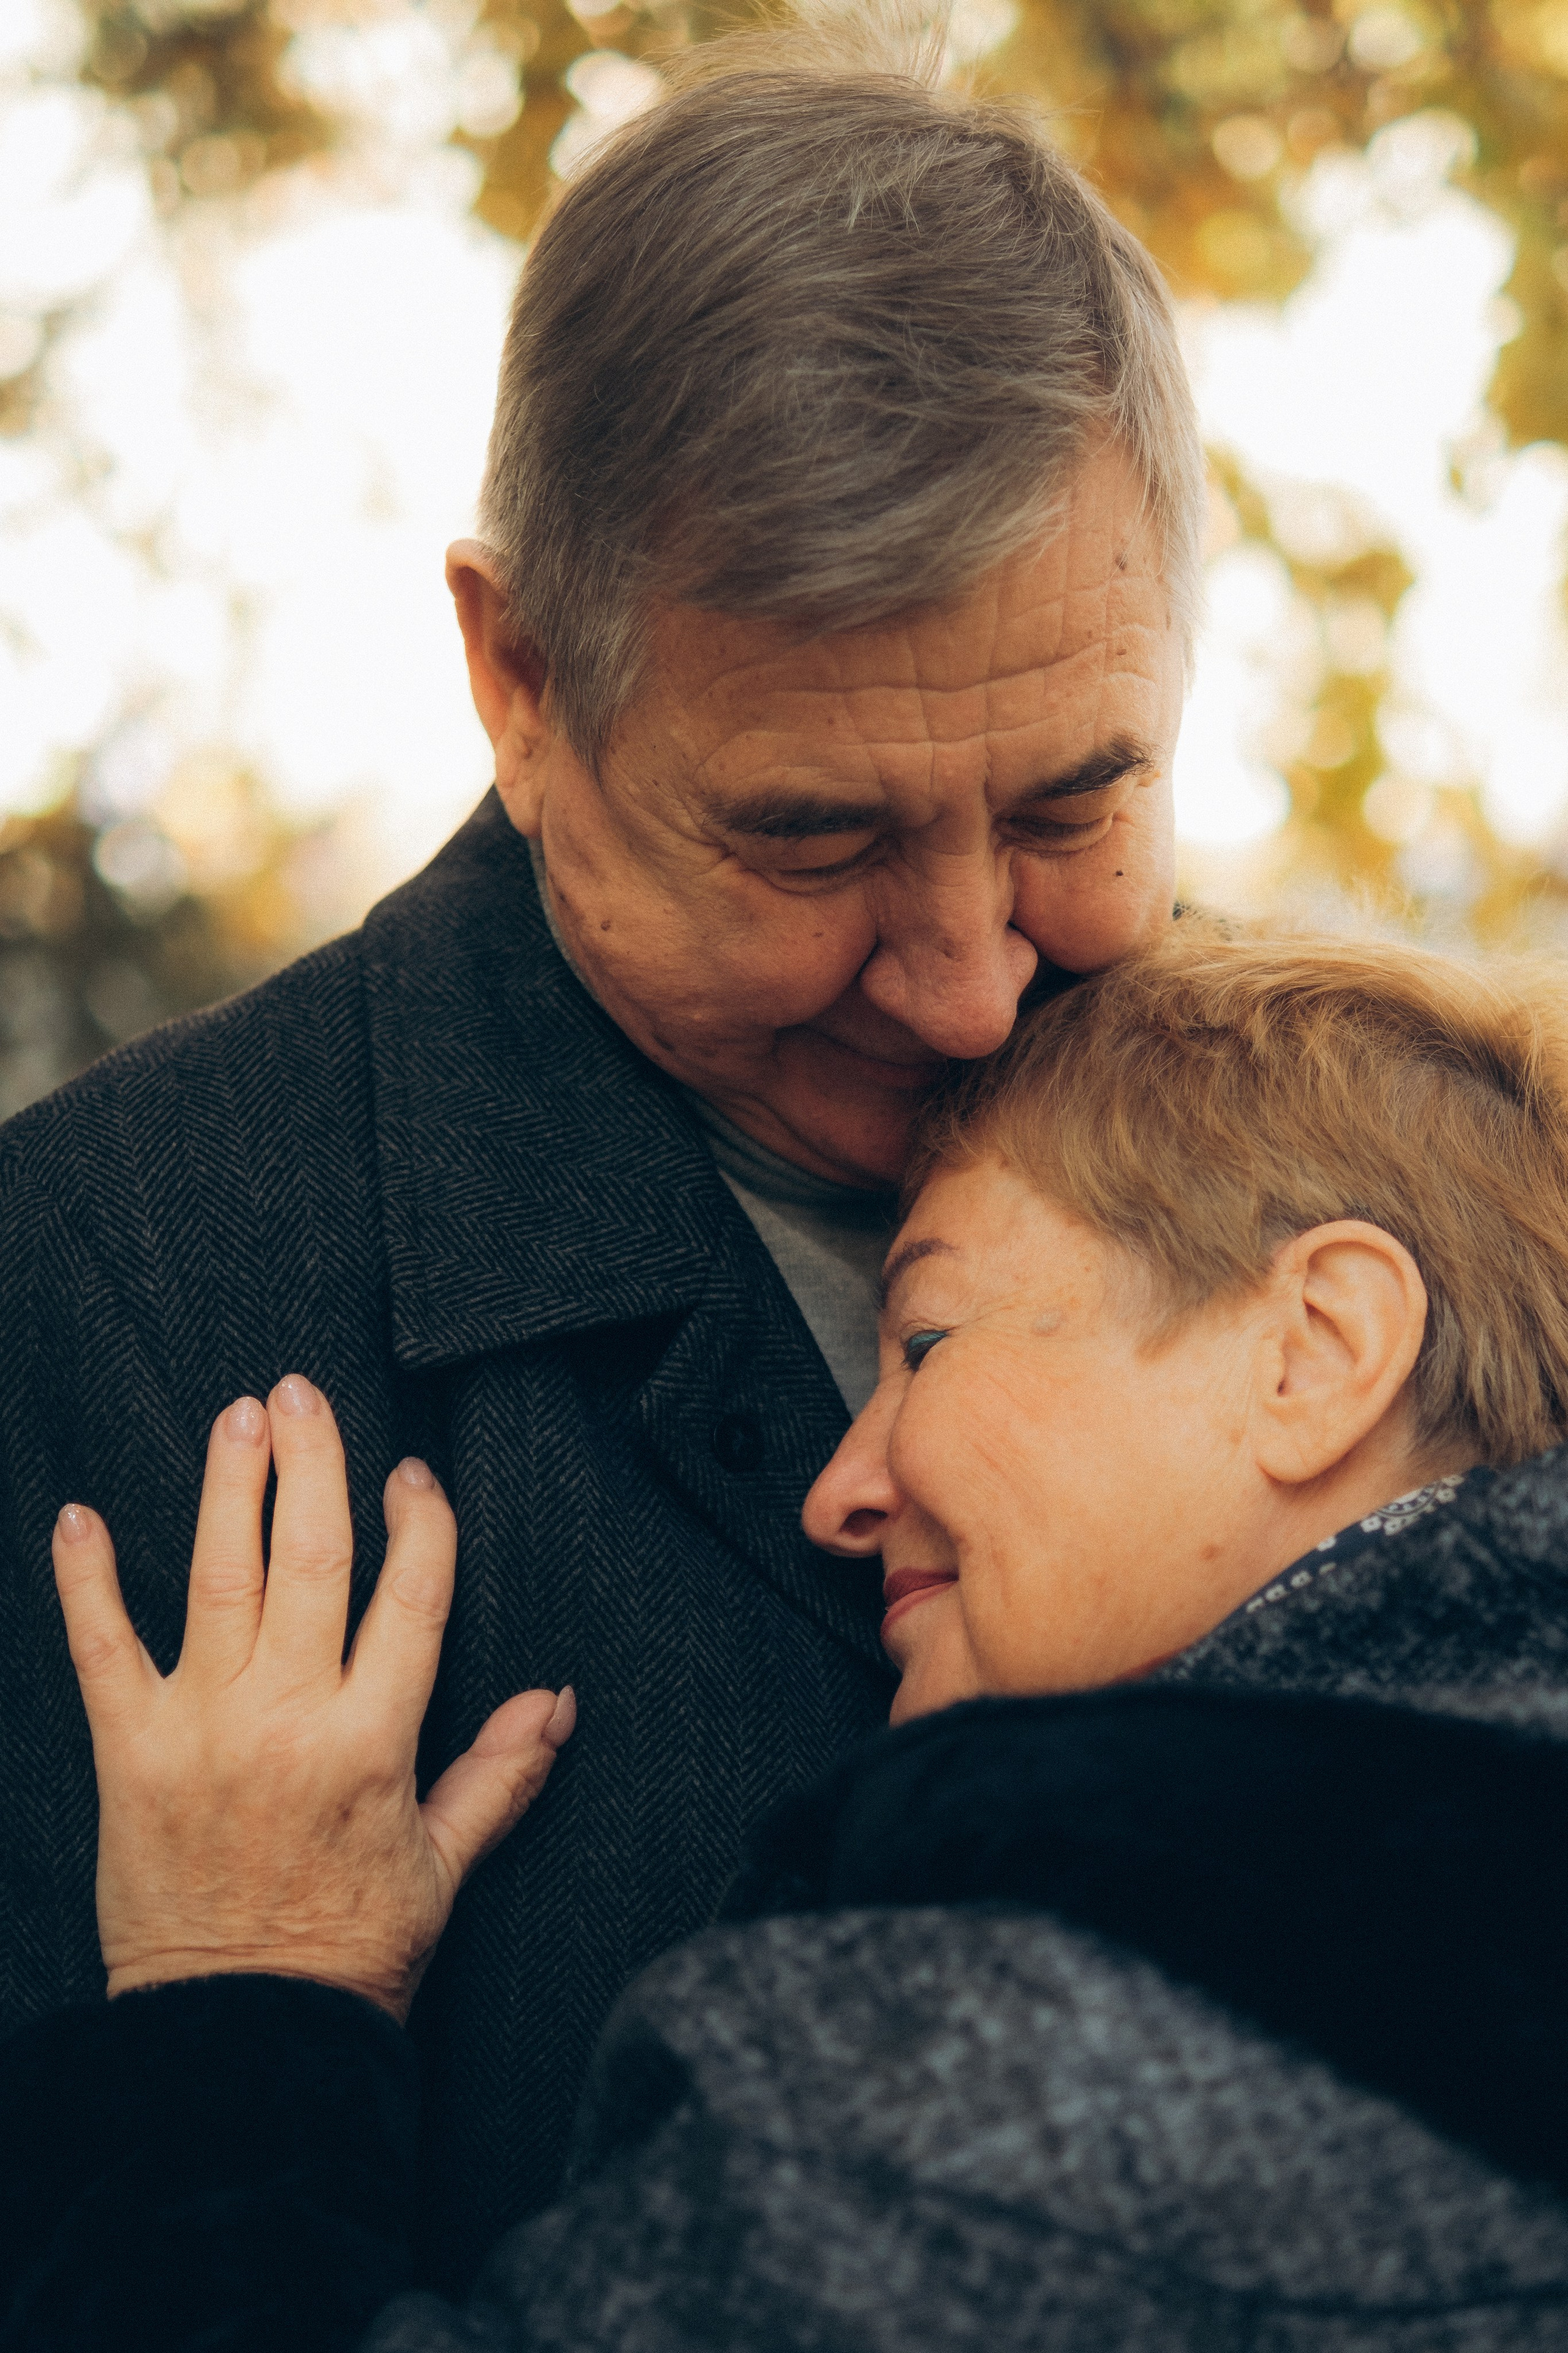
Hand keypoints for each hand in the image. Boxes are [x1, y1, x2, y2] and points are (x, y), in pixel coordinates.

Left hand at [52, 1375, 573, 2022]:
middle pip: (311, 1561)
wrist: (239, 2036)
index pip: (409, 1600)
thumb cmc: (347, 1954)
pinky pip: (101, 1651)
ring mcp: (203, 1730)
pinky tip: (78, 1518)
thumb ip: (498, 1774)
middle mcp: (289, 1721)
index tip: (413, 1475)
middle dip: (313, 1464)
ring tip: (239, 1414)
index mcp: (372, 1745)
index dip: (418, 1524)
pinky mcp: (131, 1754)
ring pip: (219, 1579)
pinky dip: (86, 1581)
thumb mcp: (442, 1867)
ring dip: (230, 1486)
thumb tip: (558, 1703)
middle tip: (305, 1391)